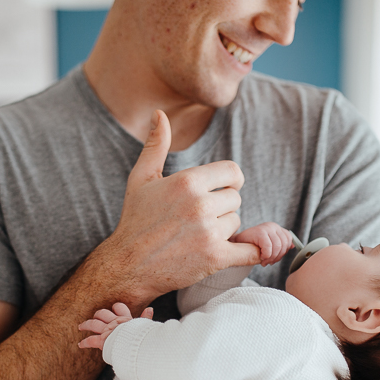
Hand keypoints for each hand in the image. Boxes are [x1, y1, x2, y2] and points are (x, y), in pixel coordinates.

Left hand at [77, 303, 152, 349]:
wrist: (136, 346)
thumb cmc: (142, 337)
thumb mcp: (145, 327)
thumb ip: (146, 318)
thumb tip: (150, 308)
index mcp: (125, 319)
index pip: (119, 308)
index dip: (117, 308)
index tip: (115, 309)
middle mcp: (114, 322)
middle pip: (103, 313)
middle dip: (98, 314)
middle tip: (96, 316)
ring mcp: (107, 331)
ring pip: (93, 324)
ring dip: (86, 324)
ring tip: (81, 326)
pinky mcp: (102, 340)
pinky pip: (90, 340)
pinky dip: (85, 343)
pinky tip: (80, 344)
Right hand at [96, 110, 260, 305]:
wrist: (127, 265)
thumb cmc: (135, 220)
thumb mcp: (141, 178)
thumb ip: (156, 145)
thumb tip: (159, 114)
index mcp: (187, 181)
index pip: (233, 172)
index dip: (229, 181)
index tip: (219, 191)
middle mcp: (200, 204)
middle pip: (235, 198)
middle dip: (222, 206)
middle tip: (200, 218)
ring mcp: (209, 232)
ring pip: (236, 222)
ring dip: (224, 229)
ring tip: (199, 235)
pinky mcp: (215, 257)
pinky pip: (251, 250)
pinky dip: (252, 251)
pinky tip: (241, 250)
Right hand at [231, 222, 294, 266]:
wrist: (234, 245)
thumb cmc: (251, 247)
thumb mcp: (268, 245)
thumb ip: (280, 245)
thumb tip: (292, 246)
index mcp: (276, 228)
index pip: (288, 240)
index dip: (283, 252)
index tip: (274, 258)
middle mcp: (272, 226)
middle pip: (284, 245)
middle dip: (277, 257)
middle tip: (268, 262)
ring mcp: (266, 228)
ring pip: (277, 247)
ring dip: (271, 258)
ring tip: (264, 261)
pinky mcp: (260, 232)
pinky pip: (269, 248)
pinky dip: (266, 256)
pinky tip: (260, 257)